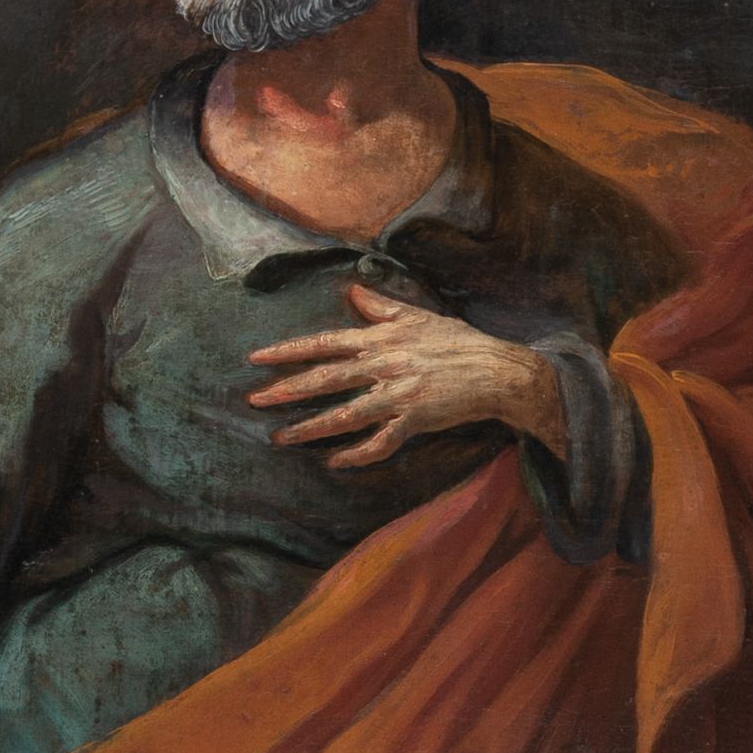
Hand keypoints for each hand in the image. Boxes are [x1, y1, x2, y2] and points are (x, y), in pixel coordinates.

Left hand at [248, 283, 565, 469]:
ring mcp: (399, 393)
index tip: (257, 359)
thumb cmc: (459, 342)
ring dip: (310, 427)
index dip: (289, 351)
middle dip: (287, 390)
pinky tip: (334, 461)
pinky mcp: (415, 419)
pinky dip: (356, 454)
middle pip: (326, 378)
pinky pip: (380, 442)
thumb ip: (381, 308)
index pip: (325, 342)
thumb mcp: (418, 316)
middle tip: (254, 401)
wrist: (499, 371)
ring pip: (345, 413)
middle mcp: (385, 363)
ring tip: (281, 438)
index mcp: (381, 338)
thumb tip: (352, 291)